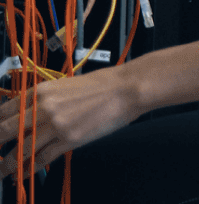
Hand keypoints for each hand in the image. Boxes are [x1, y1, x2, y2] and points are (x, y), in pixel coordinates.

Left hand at [0, 66, 139, 178]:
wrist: (125, 88)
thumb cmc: (101, 84)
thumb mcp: (65, 85)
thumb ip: (44, 100)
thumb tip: (29, 114)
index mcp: (42, 91)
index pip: (5, 110)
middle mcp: (44, 107)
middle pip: (6, 131)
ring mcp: (55, 124)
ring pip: (21, 149)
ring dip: (8, 164)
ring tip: (3, 172)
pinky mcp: (69, 139)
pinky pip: (42, 159)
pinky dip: (30, 169)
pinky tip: (24, 174)